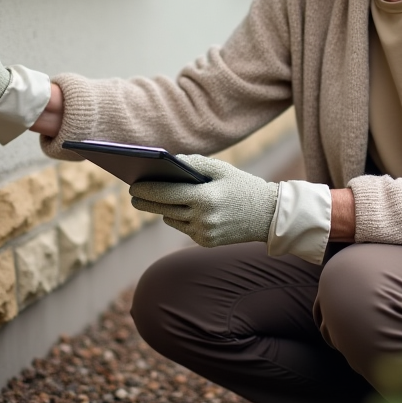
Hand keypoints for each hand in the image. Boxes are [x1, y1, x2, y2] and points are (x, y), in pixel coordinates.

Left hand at [130, 155, 278, 247]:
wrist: (269, 216)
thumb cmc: (243, 186)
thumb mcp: (222, 169)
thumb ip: (194, 163)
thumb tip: (169, 161)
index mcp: (205, 198)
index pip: (166, 193)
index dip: (146, 190)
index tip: (132, 186)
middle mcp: (202, 218)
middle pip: (164, 209)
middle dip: (147, 201)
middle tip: (134, 195)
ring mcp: (204, 233)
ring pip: (172, 220)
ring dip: (163, 210)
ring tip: (152, 200)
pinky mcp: (206, 242)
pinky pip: (184, 228)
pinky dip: (180, 218)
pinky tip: (177, 210)